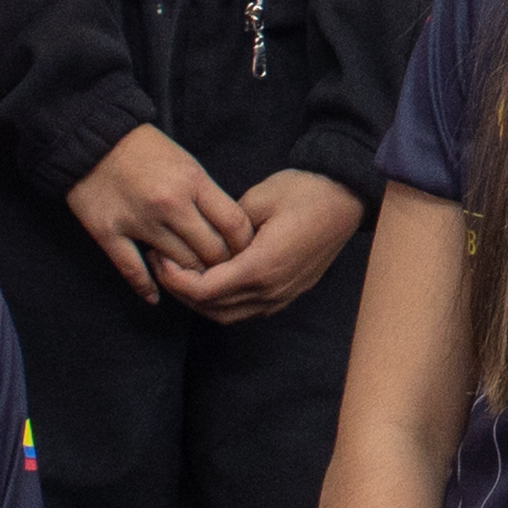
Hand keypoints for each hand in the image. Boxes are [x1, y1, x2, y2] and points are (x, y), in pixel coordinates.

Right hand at [62, 122, 250, 297]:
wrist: (92, 137)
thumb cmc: (145, 149)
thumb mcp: (186, 163)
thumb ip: (207, 196)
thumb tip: (228, 231)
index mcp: (193, 181)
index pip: (234, 225)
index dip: (245, 245)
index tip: (245, 254)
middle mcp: (169, 204)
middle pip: (209, 252)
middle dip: (220, 267)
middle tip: (221, 274)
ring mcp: (138, 221)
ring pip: (177, 266)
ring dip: (186, 276)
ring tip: (190, 278)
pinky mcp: (109, 233)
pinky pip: (133, 271)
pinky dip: (147, 287)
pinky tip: (155, 296)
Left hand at [160, 170, 368, 321]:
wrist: (346, 196)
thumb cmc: (303, 191)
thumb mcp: (257, 200)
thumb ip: (225, 229)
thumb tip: (203, 244)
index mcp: (261, 266)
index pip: (204, 290)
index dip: (176, 279)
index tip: (161, 259)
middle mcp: (272, 290)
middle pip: (213, 309)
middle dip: (182, 293)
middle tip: (165, 267)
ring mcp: (283, 295)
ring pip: (230, 315)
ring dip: (203, 301)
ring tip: (185, 275)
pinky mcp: (290, 293)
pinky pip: (248, 309)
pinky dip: (224, 302)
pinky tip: (214, 279)